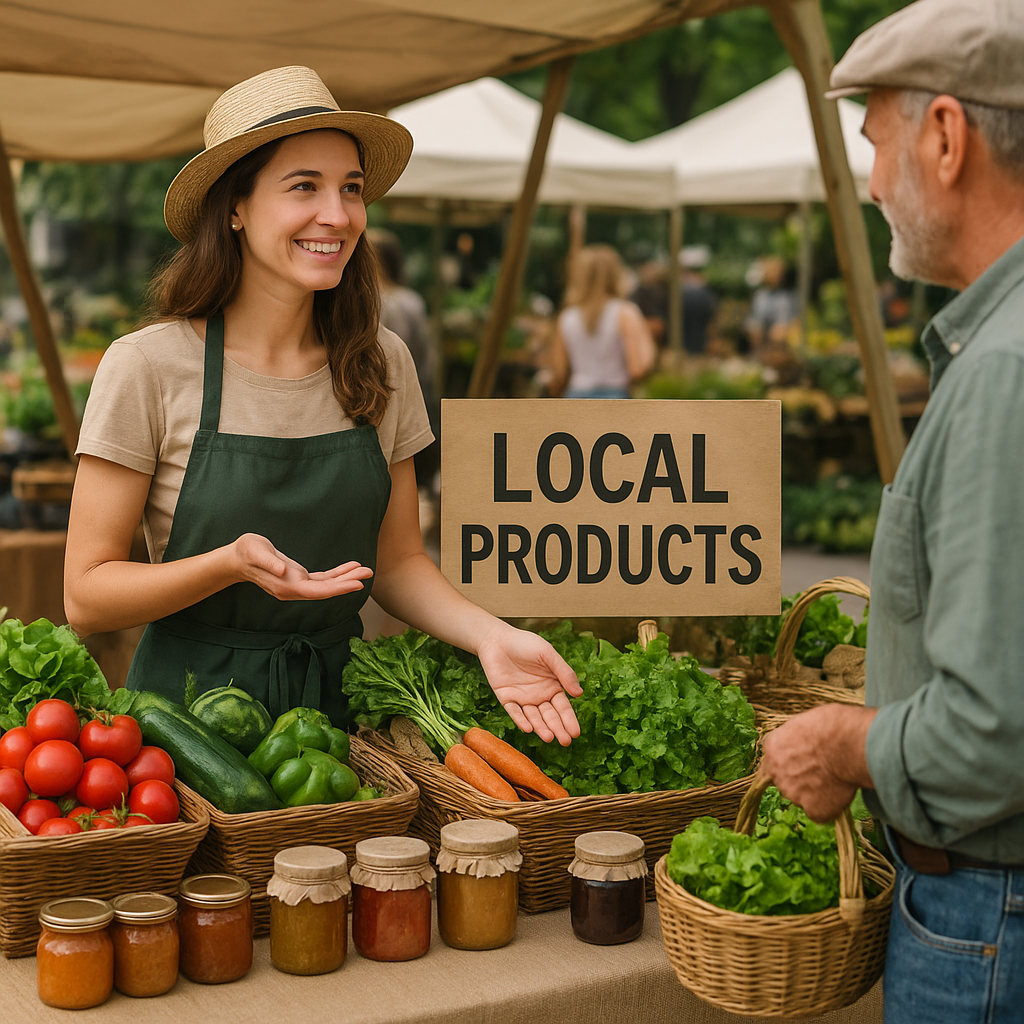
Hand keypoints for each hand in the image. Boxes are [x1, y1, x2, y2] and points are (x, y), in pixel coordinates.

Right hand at [232, 533, 372, 600]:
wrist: (237, 559)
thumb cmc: (246, 553)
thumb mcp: (255, 552)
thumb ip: (269, 562)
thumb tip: (284, 571)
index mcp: (287, 586)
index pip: (318, 591)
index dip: (338, 588)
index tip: (357, 584)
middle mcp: (295, 590)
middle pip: (327, 590)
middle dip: (348, 582)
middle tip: (369, 573)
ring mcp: (298, 586)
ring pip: (327, 585)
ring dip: (346, 578)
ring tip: (365, 569)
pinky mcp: (299, 579)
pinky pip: (323, 579)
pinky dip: (337, 574)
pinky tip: (350, 568)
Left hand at [476, 625, 582, 745]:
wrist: (498, 639)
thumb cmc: (526, 644)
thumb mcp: (548, 655)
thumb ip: (563, 672)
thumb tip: (579, 694)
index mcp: (552, 686)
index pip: (563, 707)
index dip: (569, 720)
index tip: (575, 733)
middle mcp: (539, 696)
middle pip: (550, 716)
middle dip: (558, 729)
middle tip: (565, 741)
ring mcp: (523, 699)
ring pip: (534, 717)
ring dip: (541, 728)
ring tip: (549, 737)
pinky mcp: (506, 698)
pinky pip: (514, 712)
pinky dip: (521, 720)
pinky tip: (528, 728)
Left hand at [759, 703, 876, 822]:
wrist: (850, 745)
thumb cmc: (833, 726)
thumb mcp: (805, 722)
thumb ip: (796, 739)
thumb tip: (804, 744)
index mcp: (772, 747)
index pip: (774, 759)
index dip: (791, 760)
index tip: (804, 760)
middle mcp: (776, 772)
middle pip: (786, 779)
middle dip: (801, 777)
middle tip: (822, 769)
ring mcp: (793, 794)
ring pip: (803, 797)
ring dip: (815, 792)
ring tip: (835, 777)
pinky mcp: (813, 810)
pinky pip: (820, 812)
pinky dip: (830, 806)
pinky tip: (840, 791)